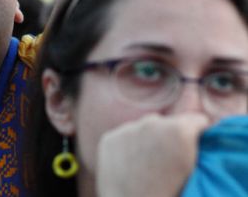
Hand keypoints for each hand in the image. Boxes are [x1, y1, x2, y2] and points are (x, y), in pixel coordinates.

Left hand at [96, 113, 210, 196]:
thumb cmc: (172, 196)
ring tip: (148, 164)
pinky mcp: (109, 138)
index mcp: (179, 130)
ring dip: (148, 139)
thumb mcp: (193, 172)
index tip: (196, 149)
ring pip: (144, 127)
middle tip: (169, 160)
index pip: (197, 120)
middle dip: (170, 136)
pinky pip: (123, 136)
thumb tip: (197, 137)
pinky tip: (131, 166)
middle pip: (167, 122)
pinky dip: (128, 146)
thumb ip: (195, 147)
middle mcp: (152, 122)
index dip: (198, 135)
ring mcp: (127, 129)